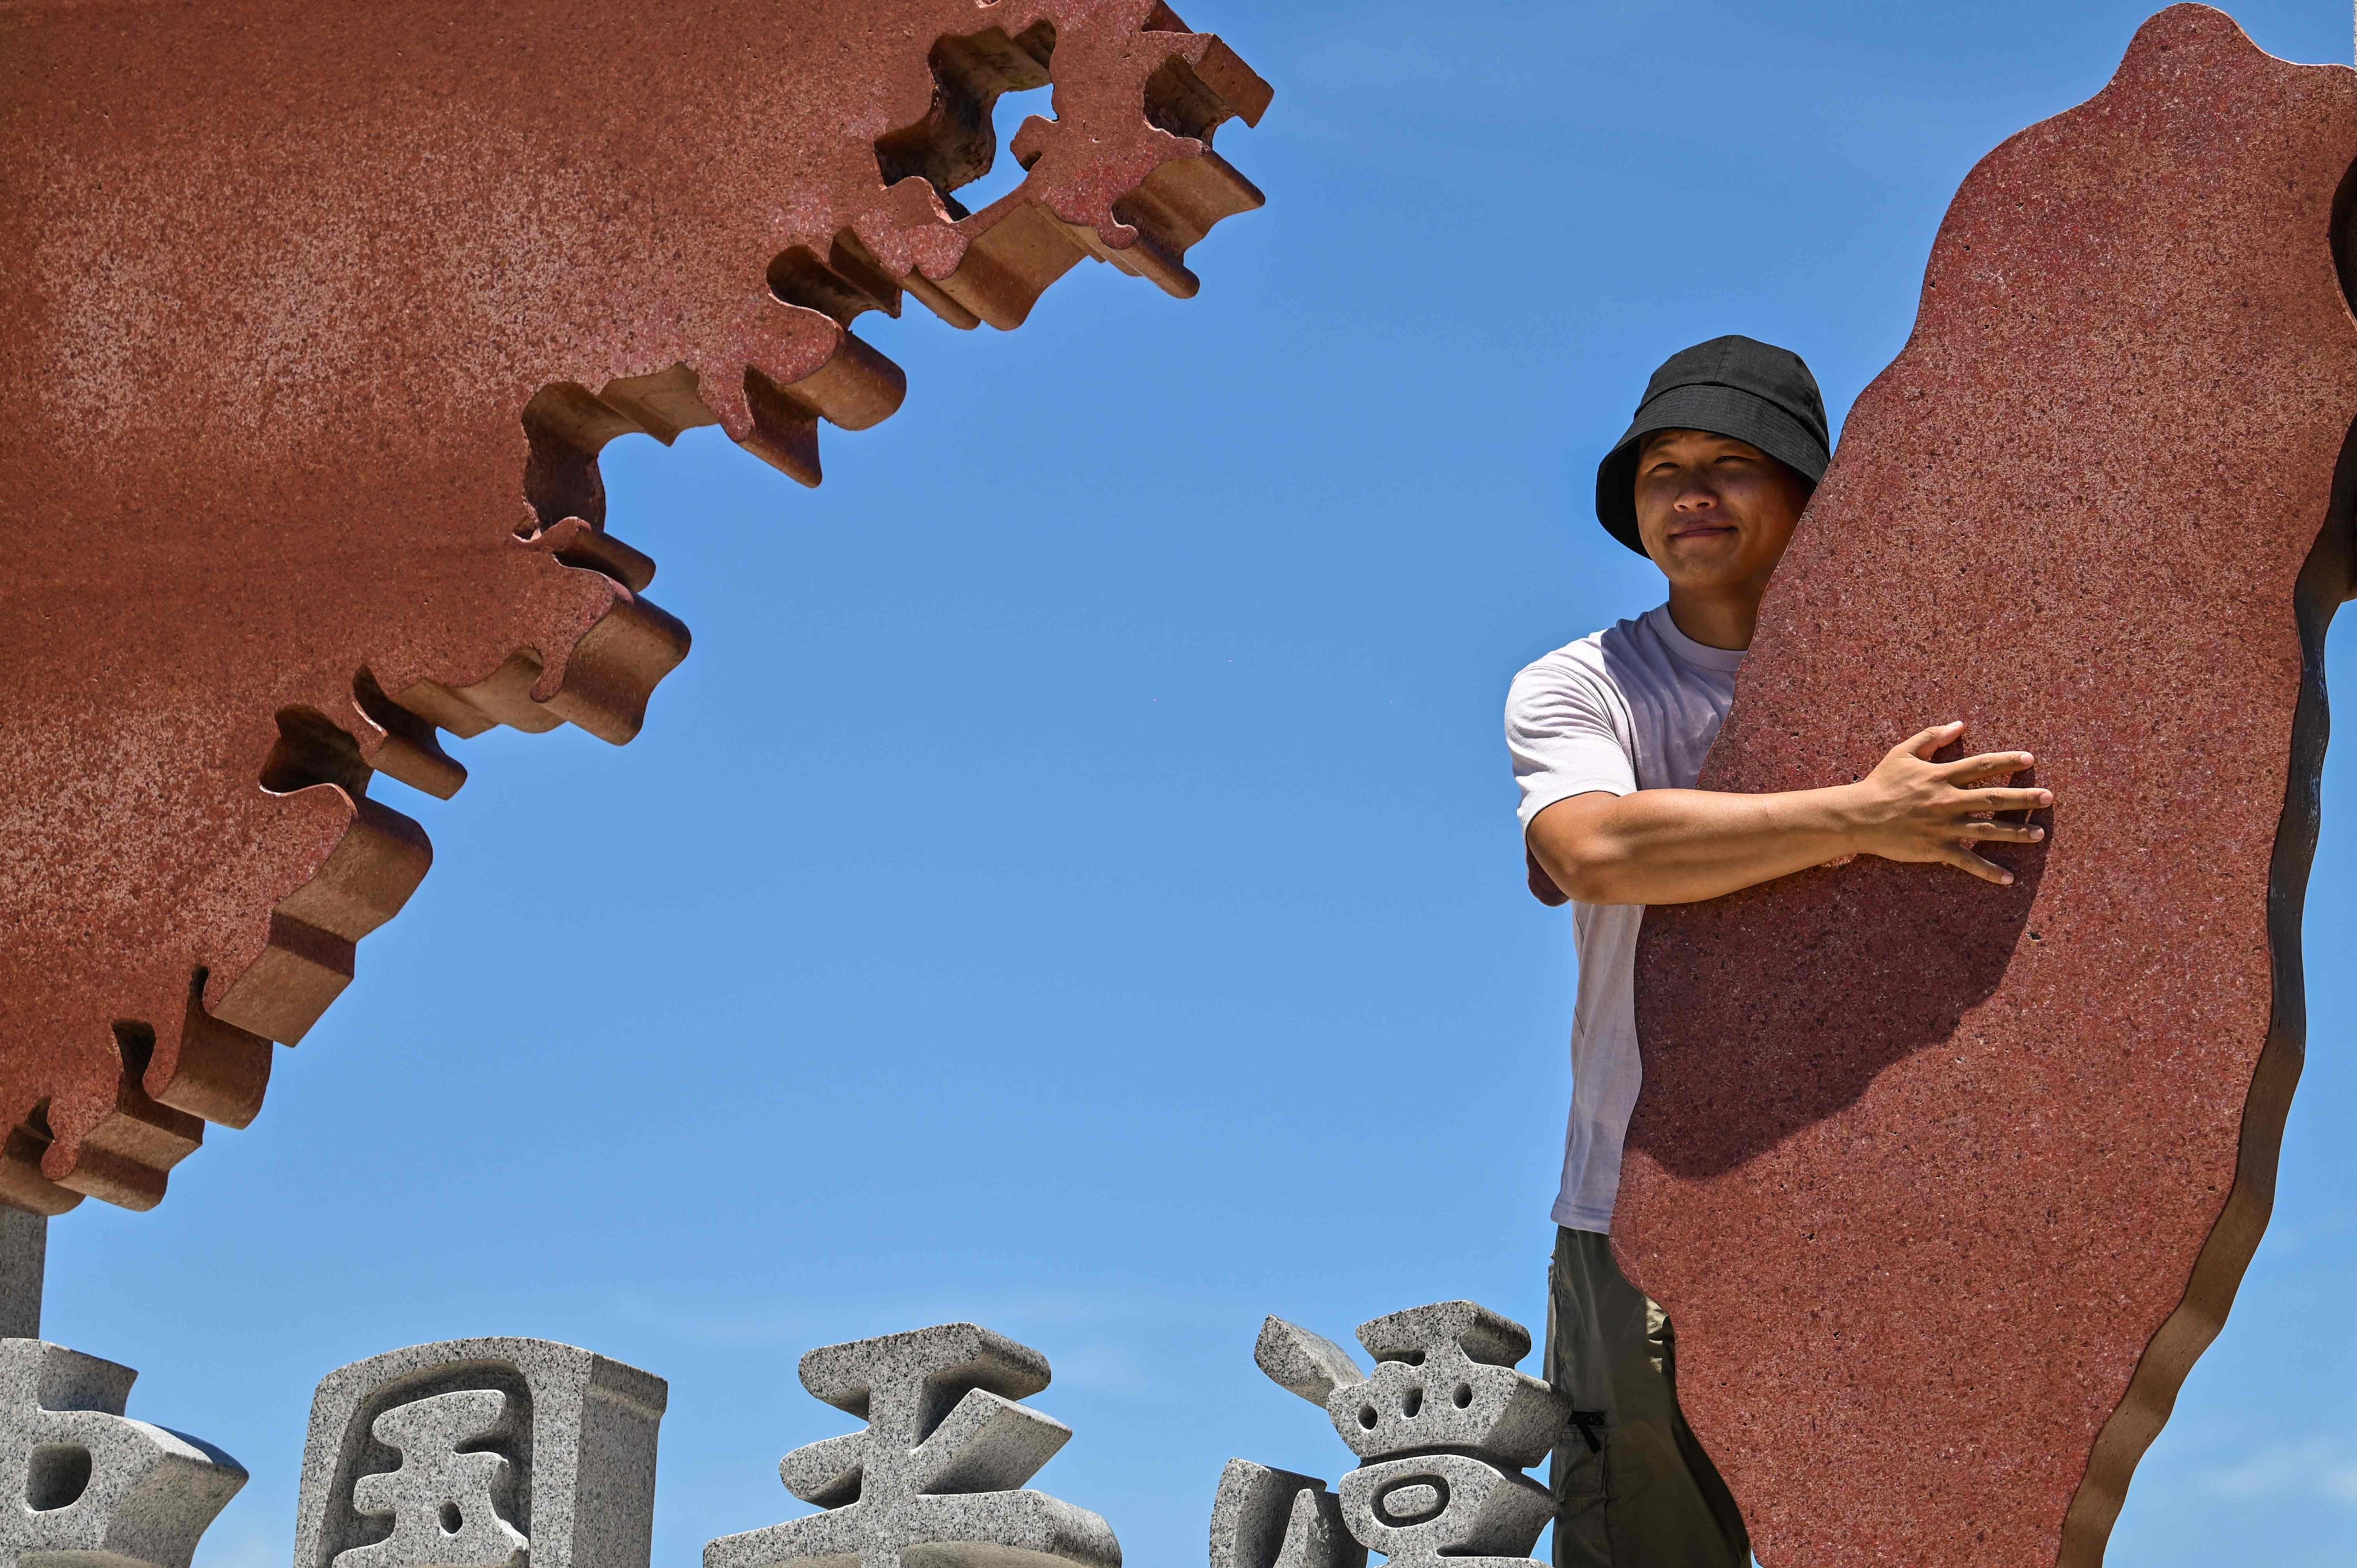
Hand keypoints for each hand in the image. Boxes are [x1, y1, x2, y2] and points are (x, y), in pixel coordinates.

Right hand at [1838, 722, 2051, 884]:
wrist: (1857, 816)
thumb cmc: (1879, 783)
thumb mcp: (1902, 753)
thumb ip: (1931, 736)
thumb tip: (1959, 724)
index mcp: (1940, 775)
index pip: (1981, 765)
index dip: (2007, 761)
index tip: (2030, 759)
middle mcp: (1947, 800)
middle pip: (1994, 797)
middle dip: (2024, 797)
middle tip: (2049, 798)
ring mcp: (1943, 826)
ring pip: (1987, 829)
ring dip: (2016, 833)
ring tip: (2039, 835)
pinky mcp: (1936, 848)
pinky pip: (1967, 861)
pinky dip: (1988, 871)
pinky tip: (2008, 878)